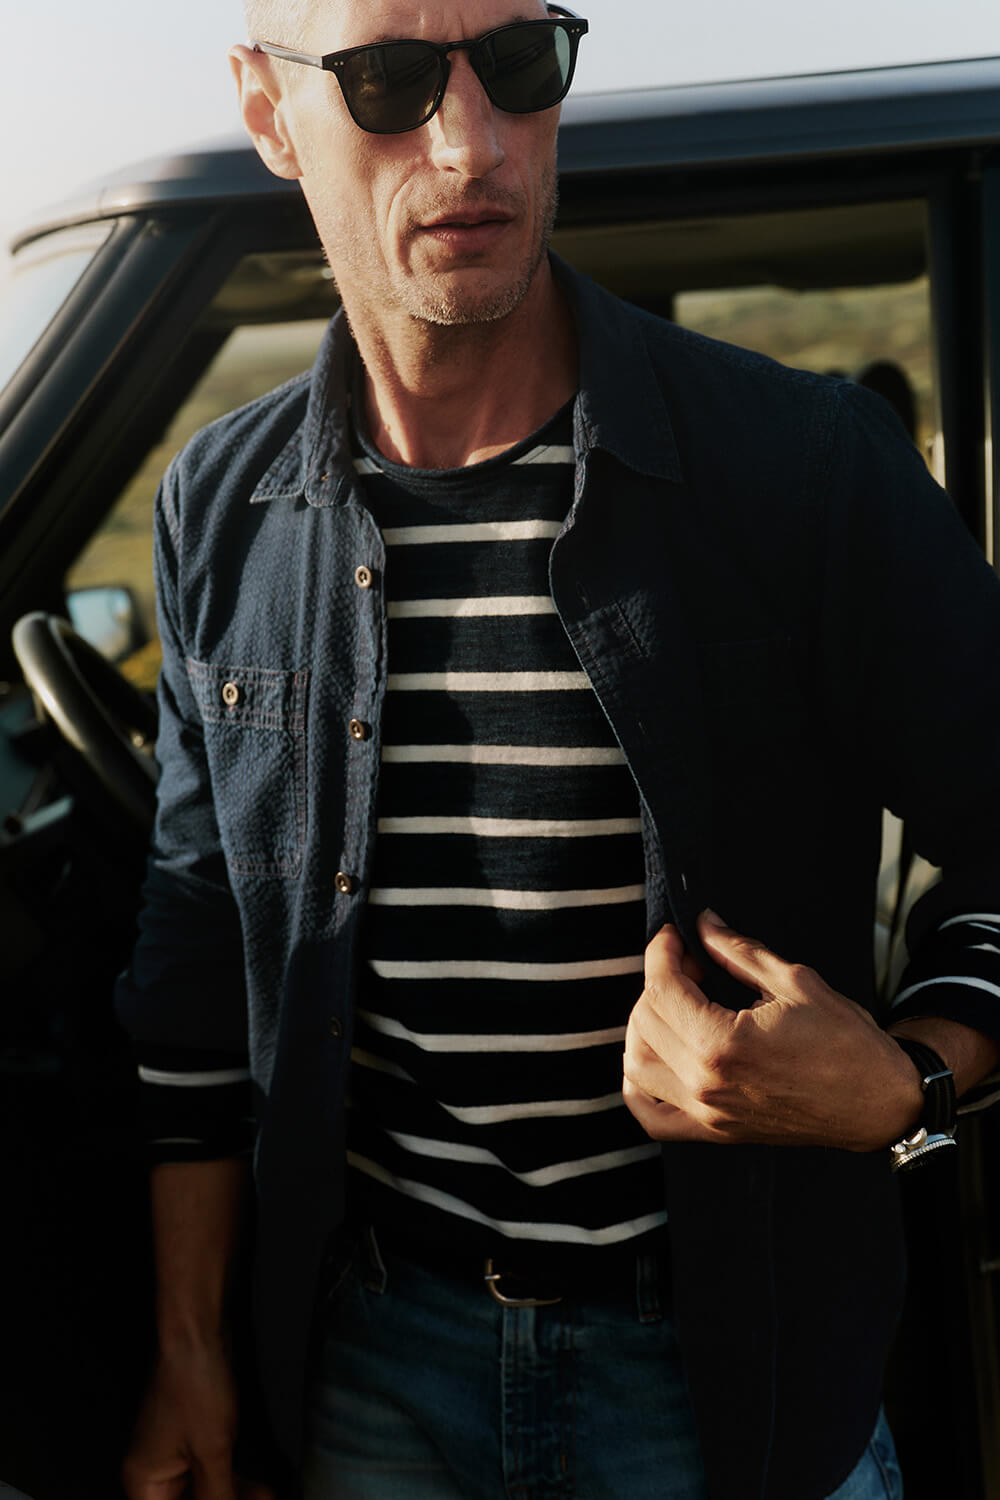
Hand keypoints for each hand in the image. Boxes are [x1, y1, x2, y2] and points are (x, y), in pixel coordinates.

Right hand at [122, 1341, 274, 1499]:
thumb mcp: (212, 1453)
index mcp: (144, 1484)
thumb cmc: (196, 1388)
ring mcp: (172, 1456)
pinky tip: (261, 1489)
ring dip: (234, 1496)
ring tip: (266, 1498)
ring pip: (202, 1492)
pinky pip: (210, 1472)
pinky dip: (233, 1481)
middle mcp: (153, 1474)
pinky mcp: (192, 1440)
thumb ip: (217, 1497)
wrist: (198, 1336)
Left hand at [623, 911, 922, 1150]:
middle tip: (690, 964)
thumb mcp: (794, 982)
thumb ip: (738, 951)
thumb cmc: (846, 1042)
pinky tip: (658, 1052)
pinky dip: (638, 1081)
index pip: (662, 989)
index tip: (676, 936)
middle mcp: (706, 1085)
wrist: (877, 1102)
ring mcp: (706, 1114)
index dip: (662, 951)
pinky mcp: (714, 1132)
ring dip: (643, 1025)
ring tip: (675, 1003)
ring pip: (636, 1064)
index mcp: (724, 1045)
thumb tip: (703, 924)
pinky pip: (650, 1114)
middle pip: (646, 1021)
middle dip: (658, 980)